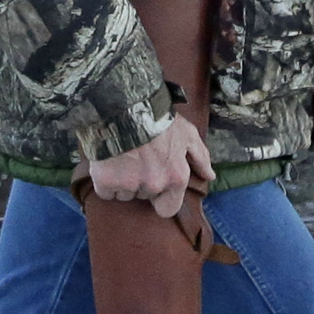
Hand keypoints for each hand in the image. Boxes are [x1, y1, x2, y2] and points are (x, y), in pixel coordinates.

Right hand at [84, 116, 214, 221]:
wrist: (124, 106)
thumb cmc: (158, 117)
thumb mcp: (186, 132)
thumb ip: (200, 157)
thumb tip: (209, 176)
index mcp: (176, 177)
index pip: (168, 208)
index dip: (161, 198)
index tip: (154, 185)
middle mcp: (154, 185)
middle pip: (143, 196)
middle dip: (140, 183)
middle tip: (136, 159)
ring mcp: (129, 185)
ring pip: (124, 193)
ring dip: (122, 181)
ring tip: (121, 156)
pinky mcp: (106, 182)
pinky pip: (105, 191)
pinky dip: (104, 181)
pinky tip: (107, 162)